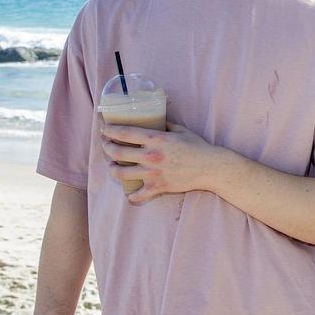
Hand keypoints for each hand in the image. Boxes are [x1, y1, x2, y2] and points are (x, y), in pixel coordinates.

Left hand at [99, 120, 229, 203]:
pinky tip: (130, 194)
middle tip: (105, 145)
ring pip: (122, 173)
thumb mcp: (181, 130)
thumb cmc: (197, 147)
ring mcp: (153, 172)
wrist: (210, 168)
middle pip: (118, 152)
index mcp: (156, 139)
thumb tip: (156, 118)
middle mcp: (151, 155)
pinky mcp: (158, 186)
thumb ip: (165, 124)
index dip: (110, 130)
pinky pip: (138, 195)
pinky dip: (132, 196)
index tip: (104, 129)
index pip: (125, 133)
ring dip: (112, 169)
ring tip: (112, 166)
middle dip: (107, 147)